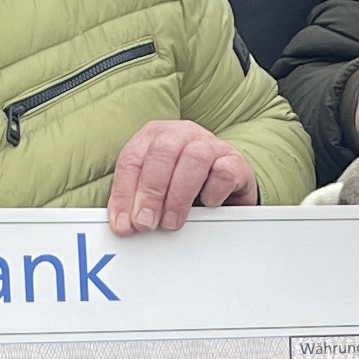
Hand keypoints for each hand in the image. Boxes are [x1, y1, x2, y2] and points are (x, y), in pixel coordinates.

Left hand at [106, 120, 256, 234]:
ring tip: (171, 222)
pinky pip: (224, 171)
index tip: (123, 223)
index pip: (132, 159)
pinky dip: (213, 191)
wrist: (225, 187)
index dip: (124, 193)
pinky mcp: (235, 161)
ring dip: (178, 195)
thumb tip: (125, 224)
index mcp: (154, 136)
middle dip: (151, 191)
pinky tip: (206, 205)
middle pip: (162, 152)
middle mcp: (181, 134)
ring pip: (194, 158)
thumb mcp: (155, 191)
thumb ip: (138, 201)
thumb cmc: (184, 187)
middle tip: (146, 223)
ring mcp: (210, 145)